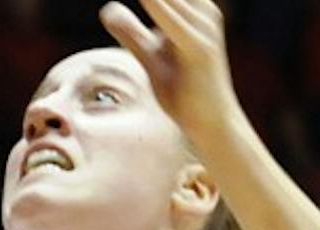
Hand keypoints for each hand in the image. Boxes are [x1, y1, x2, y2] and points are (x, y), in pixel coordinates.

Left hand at [99, 0, 243, 144]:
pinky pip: (170, 19)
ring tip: (131, 1)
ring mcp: (202, 28)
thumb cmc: (186, 92)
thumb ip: (132, 32)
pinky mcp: (197, 49)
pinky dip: (154, 3)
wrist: (212, 126)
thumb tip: (107, 8)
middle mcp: (202, 12)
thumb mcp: (152, 58)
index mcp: (194, 9)